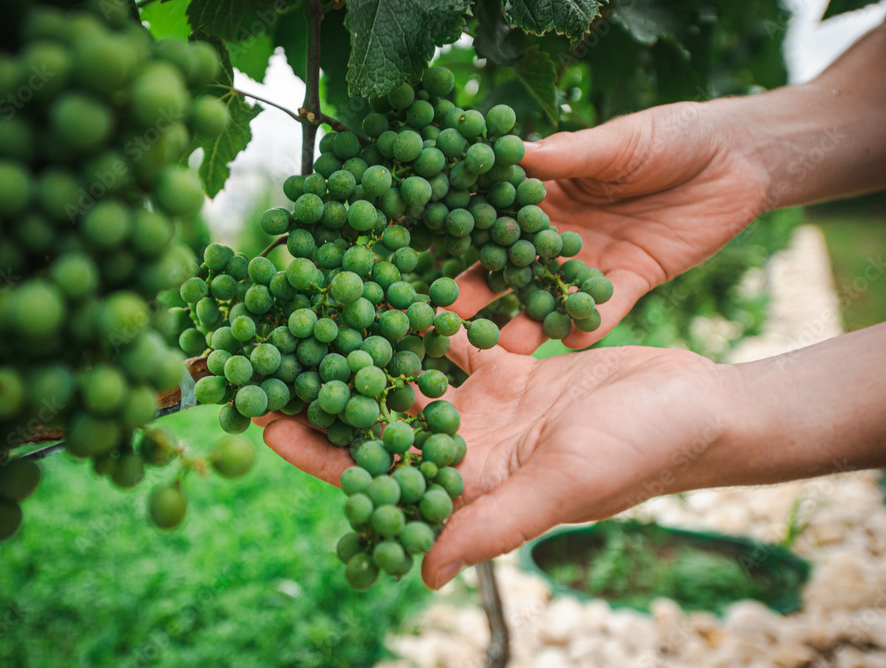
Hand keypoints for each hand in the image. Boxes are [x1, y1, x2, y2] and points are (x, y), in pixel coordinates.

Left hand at [257, 331, 735, 588]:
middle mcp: (471, 450)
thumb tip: (421, 570)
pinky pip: (455, 339)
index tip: (266, 423)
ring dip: (366, 348)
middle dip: (329, 394)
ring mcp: (489, 407)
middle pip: (383, 423)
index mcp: (474, 487)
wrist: (704, 404)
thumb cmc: (644, 450)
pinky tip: (384, 285)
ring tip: (314, 311)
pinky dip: (422, 317)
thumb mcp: (565, 486)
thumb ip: (492, 524)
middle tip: (270, 358)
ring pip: (412, 377)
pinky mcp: (511, 368)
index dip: (324, 453)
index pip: (382, 474)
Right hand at [452, 101, 769, 352]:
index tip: (430, 259)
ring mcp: (592, 261)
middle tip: (451, 318)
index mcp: (547, 194)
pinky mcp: (630, 282)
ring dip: (529, 321)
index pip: (495, 220)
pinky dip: (589, 323)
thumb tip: (508, 149)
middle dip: (482, 293)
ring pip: (551, 296)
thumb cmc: (670, 135)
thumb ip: (568, 155)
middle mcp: (560, 234)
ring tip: (507, 344)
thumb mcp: (617, 142)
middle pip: (512, 268)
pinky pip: (605, 309)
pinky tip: (570, 341)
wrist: (737, 158)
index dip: (464, 238)